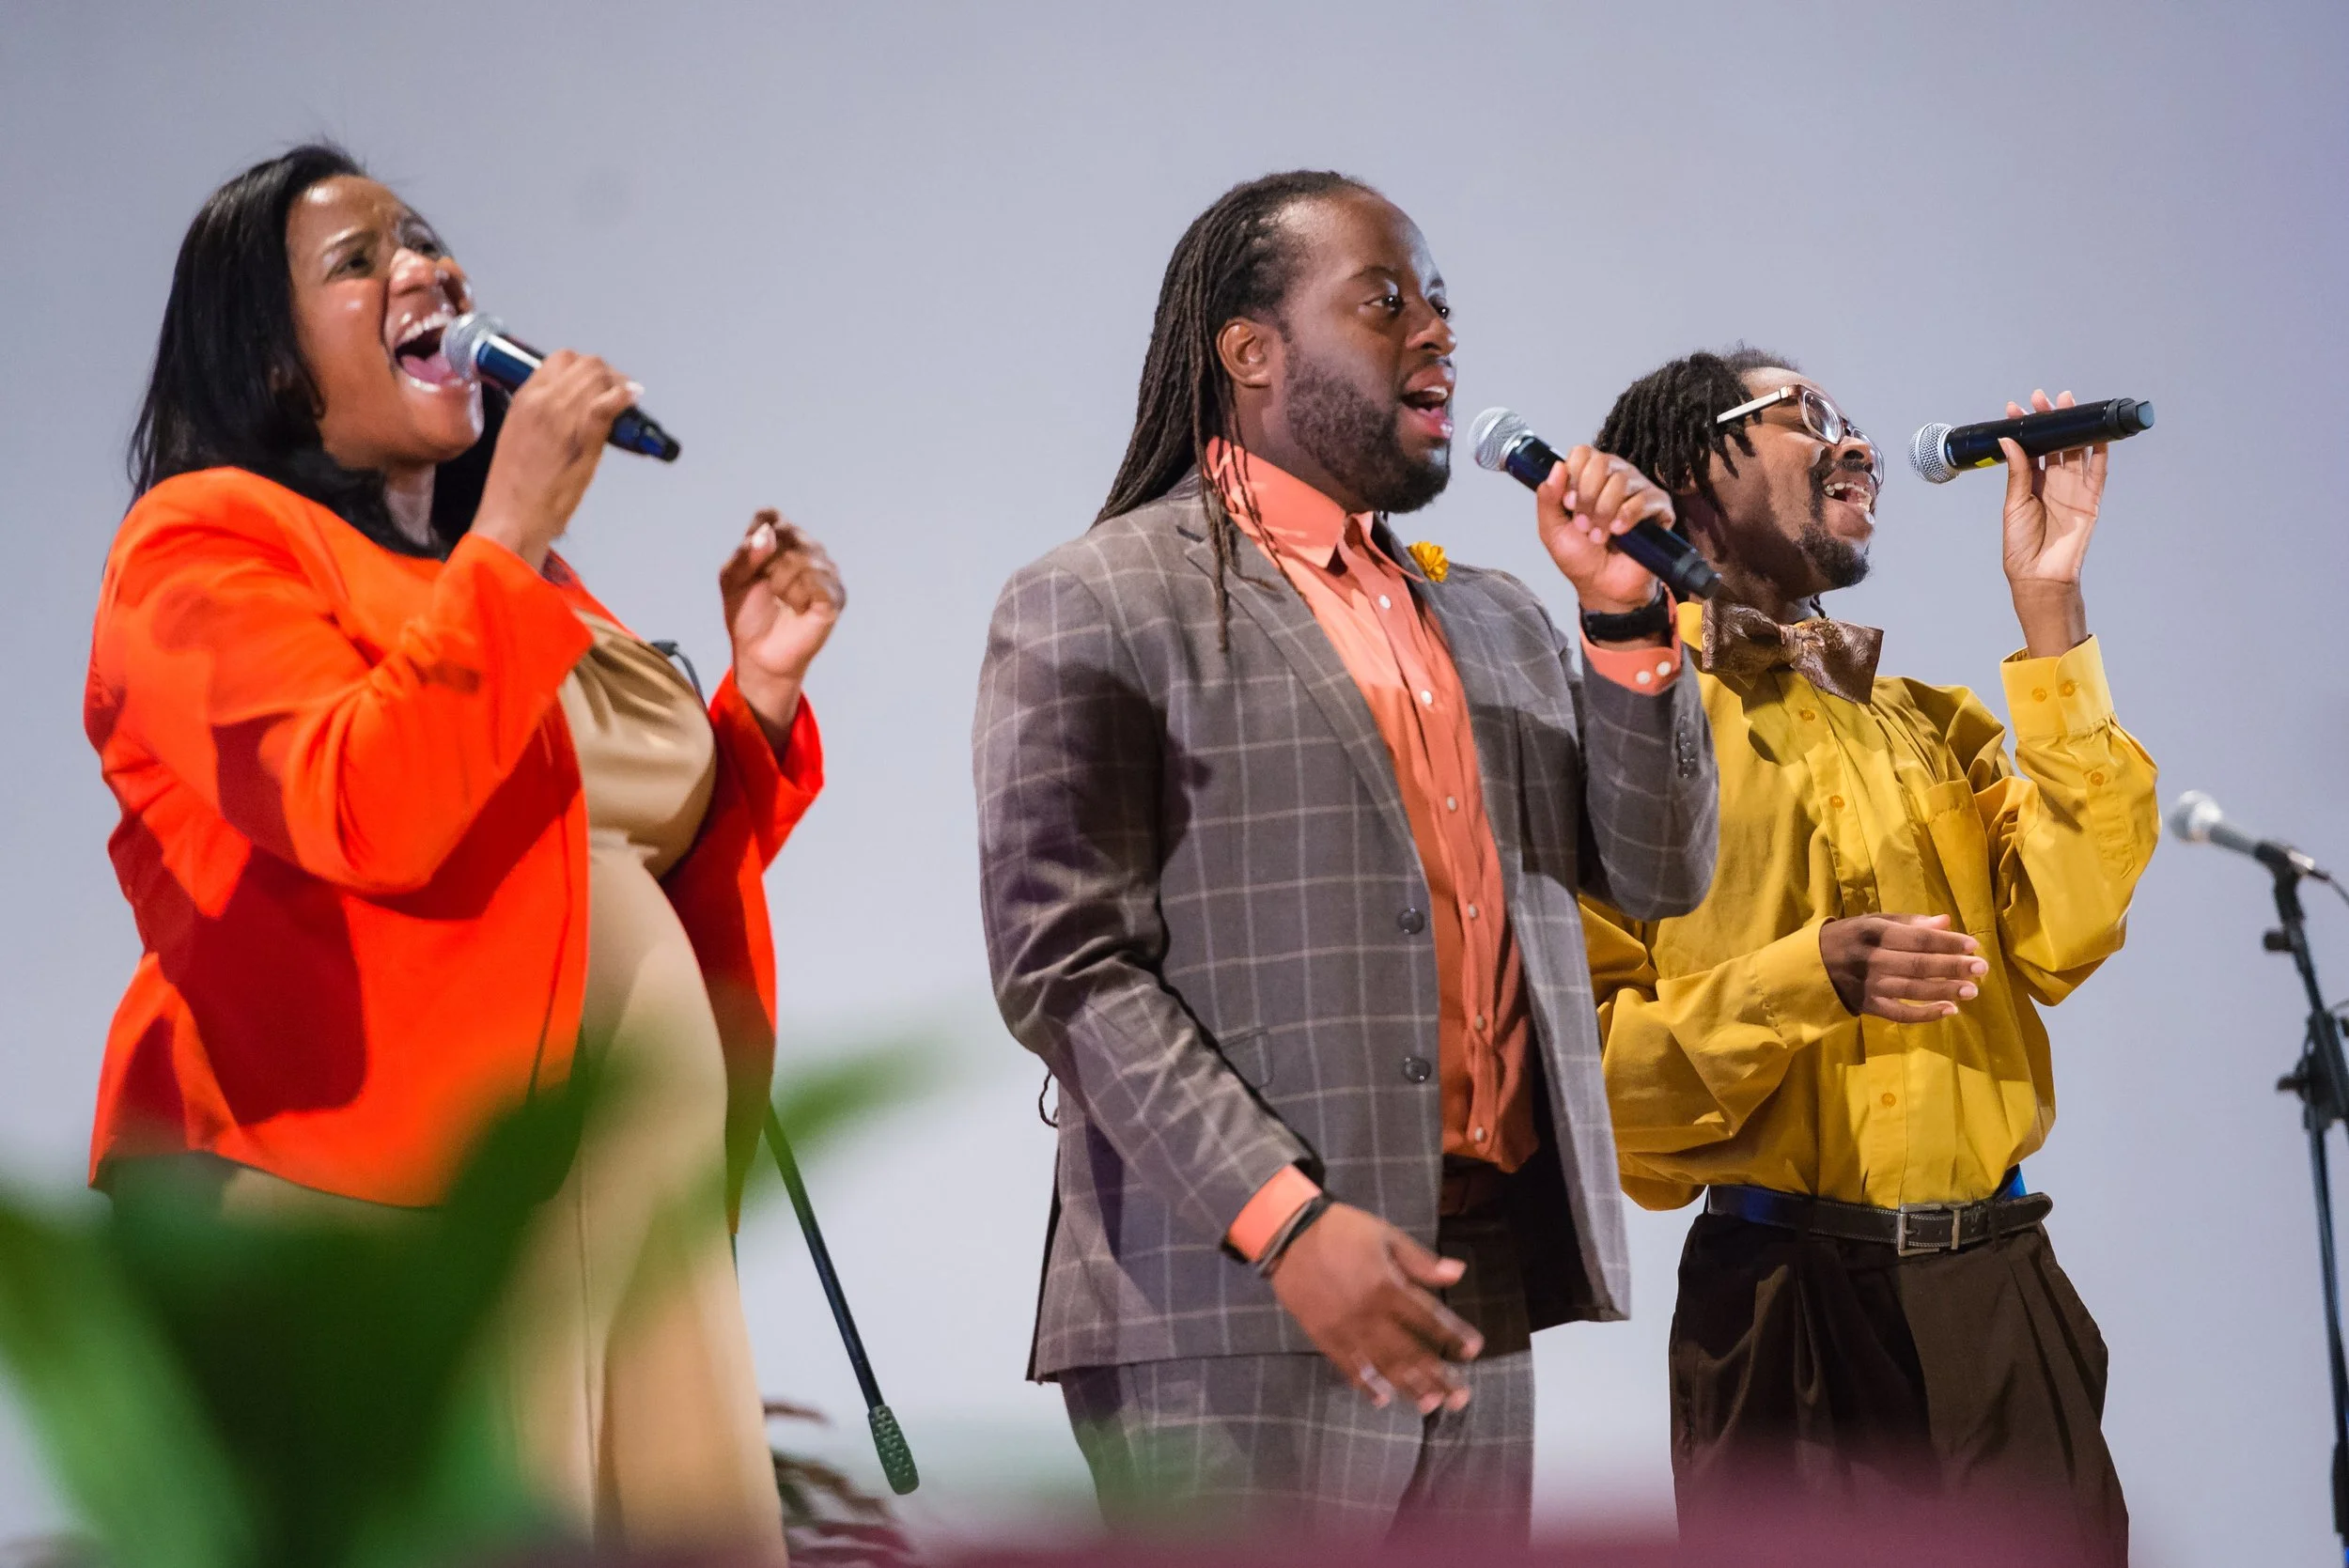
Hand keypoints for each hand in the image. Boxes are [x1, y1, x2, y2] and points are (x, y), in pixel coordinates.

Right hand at [471, 351, 636, 569]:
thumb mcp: (520, 437)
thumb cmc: (516, 487)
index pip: (560, 360)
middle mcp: (542, 399)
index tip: (598, 383)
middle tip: (620, 391)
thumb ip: (543, 416)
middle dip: (607, 373)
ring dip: (619, 384)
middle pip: (585, 363)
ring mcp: (562, 413)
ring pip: (599, 376)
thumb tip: (573, 412)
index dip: (585, 368)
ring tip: (628, 401)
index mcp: (524, 399)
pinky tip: (633, 400)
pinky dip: (625, 396)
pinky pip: (608, 401)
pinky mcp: (582, 433)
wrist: (514, 514)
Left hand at [722, 509, 844, 744]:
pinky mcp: (835, 596)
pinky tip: (796, 608)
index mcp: (784, 541)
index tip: (750, 564)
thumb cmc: (747, 615)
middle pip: (786, 535)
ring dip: (781, 583)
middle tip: (766, 588)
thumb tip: (768, 535)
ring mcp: (826, 572)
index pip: (771, 517)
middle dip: (766, 564)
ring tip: (781, 601)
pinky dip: (797, 596)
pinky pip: (815, 581)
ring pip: (801, 557)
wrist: (757, 654)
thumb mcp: (731, 580)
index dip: (756, 538)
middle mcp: (809, 550)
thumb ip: (744, 554)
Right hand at [1267, 1202, 1482, 1413]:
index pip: (1429, 1318)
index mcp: (1388, 1286)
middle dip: (1437, 1376)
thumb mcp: (1385, 1235)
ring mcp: (1345, 1329)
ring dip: (1408, 1387)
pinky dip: (1365, 1385)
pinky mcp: (1323, 1336)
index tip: (1474, 1351)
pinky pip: (1347, 1366)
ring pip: (1382, 1365)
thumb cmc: (1341, 1230)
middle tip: (1460, 1397)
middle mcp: (1370, 1314)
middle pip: (1410, 1351)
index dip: (1453, 1335)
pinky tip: (1382, 1399)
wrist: (1288, 1234)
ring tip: (1430, 1405)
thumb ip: (1420, 1260)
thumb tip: (1457, 1273)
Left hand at [1535, 448, 1675, 619]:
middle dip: (1586, 497)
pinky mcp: (1659, 508)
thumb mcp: (1552, 529)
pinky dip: (1626, 517)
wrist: (1602, 587)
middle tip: (1583, 524)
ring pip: (1621, 481)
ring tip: (1599, 536)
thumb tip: (1555, 467)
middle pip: (1601, 463)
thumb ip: (1547, 499)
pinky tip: (1619, 533)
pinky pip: (1645, 499)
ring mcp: (1640, 490)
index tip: (1568, 504)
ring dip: (1603, 512)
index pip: (1583, 453)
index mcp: (1591, 477)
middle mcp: (1617, 477)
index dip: (1572, 477)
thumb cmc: (1581, 558)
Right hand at [1819, 913, 1987, 1022]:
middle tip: (1981, 968)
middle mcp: (1871, 959)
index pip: (1917, 939)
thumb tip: (1946, 923)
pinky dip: (1925, 1014)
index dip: (1946, 943)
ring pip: (1913, 990)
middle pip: (1918, 964)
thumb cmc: (1849, 938)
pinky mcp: (1868, 1006)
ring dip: (1944, 990)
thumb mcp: (1872, 922)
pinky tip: (1949, 1010)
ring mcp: (1869, 986)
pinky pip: (1899, 1014)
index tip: (1972, 945)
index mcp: (1873, 932)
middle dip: (1952, 966)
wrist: (1810, 967)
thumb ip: (1909, 923)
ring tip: (1972, 990)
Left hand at [1998, 388, 2103, 657]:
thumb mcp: (2014, 505)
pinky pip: (2098, 472)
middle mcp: (2053, 484)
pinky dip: (2100, 452)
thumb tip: (2009, 441)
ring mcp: (2073, 491)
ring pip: (2076, 452)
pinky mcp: (2091, 501)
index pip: (2030, 450)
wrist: (2040, 576)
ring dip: (2073, 428)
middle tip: (2042, 398)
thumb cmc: (2022, 548)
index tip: (2014, 408)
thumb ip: (2017, 473)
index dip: (2025, 429)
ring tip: (2067, 402)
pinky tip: (2097, 432)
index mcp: (2031, 486)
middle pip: (2054, 445)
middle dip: (2049, 421)